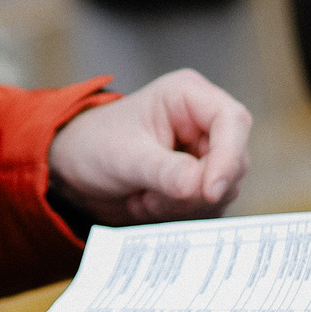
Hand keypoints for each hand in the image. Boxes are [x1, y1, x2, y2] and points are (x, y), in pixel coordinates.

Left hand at [48, 70, 250, 224]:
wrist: (76, 169)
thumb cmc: (95, 145)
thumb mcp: (125, 157)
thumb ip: (165, 171)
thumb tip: (199, 187)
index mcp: (188, 96)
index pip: (232, 121)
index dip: (228, 157)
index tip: (210, 191)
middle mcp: (204, 123)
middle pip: (234, 161)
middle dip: (196, 190)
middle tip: (152, 198)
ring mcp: (204, 154)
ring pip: (224, 189)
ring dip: (182, 205)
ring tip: (142, 198)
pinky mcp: (200, 181)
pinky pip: (210, 207)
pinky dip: (179, 215)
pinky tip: (146, 203)